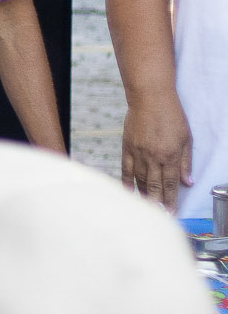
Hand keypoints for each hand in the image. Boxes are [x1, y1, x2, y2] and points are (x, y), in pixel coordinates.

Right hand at [122, 91, 192, 209]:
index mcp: (170, 156)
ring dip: (144, 194)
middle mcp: (153, 157)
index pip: (170, 184)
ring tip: (147, 205)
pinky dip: (127, 181)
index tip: (172, 213)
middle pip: (154, 186)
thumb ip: (186, 162)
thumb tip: (188, 181)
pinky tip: (129, 191)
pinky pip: (126, 169)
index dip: (171, 200)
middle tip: (159, 214)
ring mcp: (138, 153)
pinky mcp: (127, 147)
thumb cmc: (171, 115)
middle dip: (158, 203)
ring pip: (140, 179)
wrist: (149, 98)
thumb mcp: (186, 138)